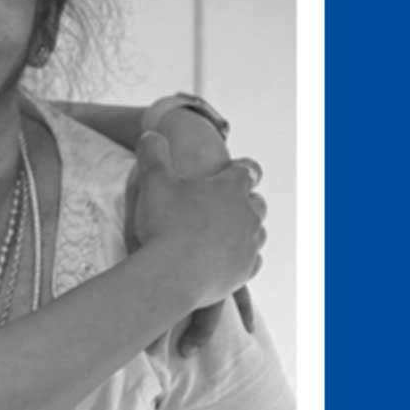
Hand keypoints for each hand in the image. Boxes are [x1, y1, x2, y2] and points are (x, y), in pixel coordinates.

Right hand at [133, 133, 265, 310]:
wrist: (173, 275)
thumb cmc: (165, 224)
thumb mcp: (153, 179)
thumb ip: (153, 152)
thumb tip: (152, 135)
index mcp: (230, 189)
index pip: (248, 170)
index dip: (243, 167)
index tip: (238, 168)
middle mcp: (247, 216)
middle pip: (257, 202)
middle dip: (245, 199)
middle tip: (225, 201)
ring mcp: (249, 245)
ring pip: (258, 232)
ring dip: (245, 228)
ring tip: (225, 229)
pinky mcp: (244, 272)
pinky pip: (253, 260)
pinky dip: (242, 255)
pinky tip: (228, 256)